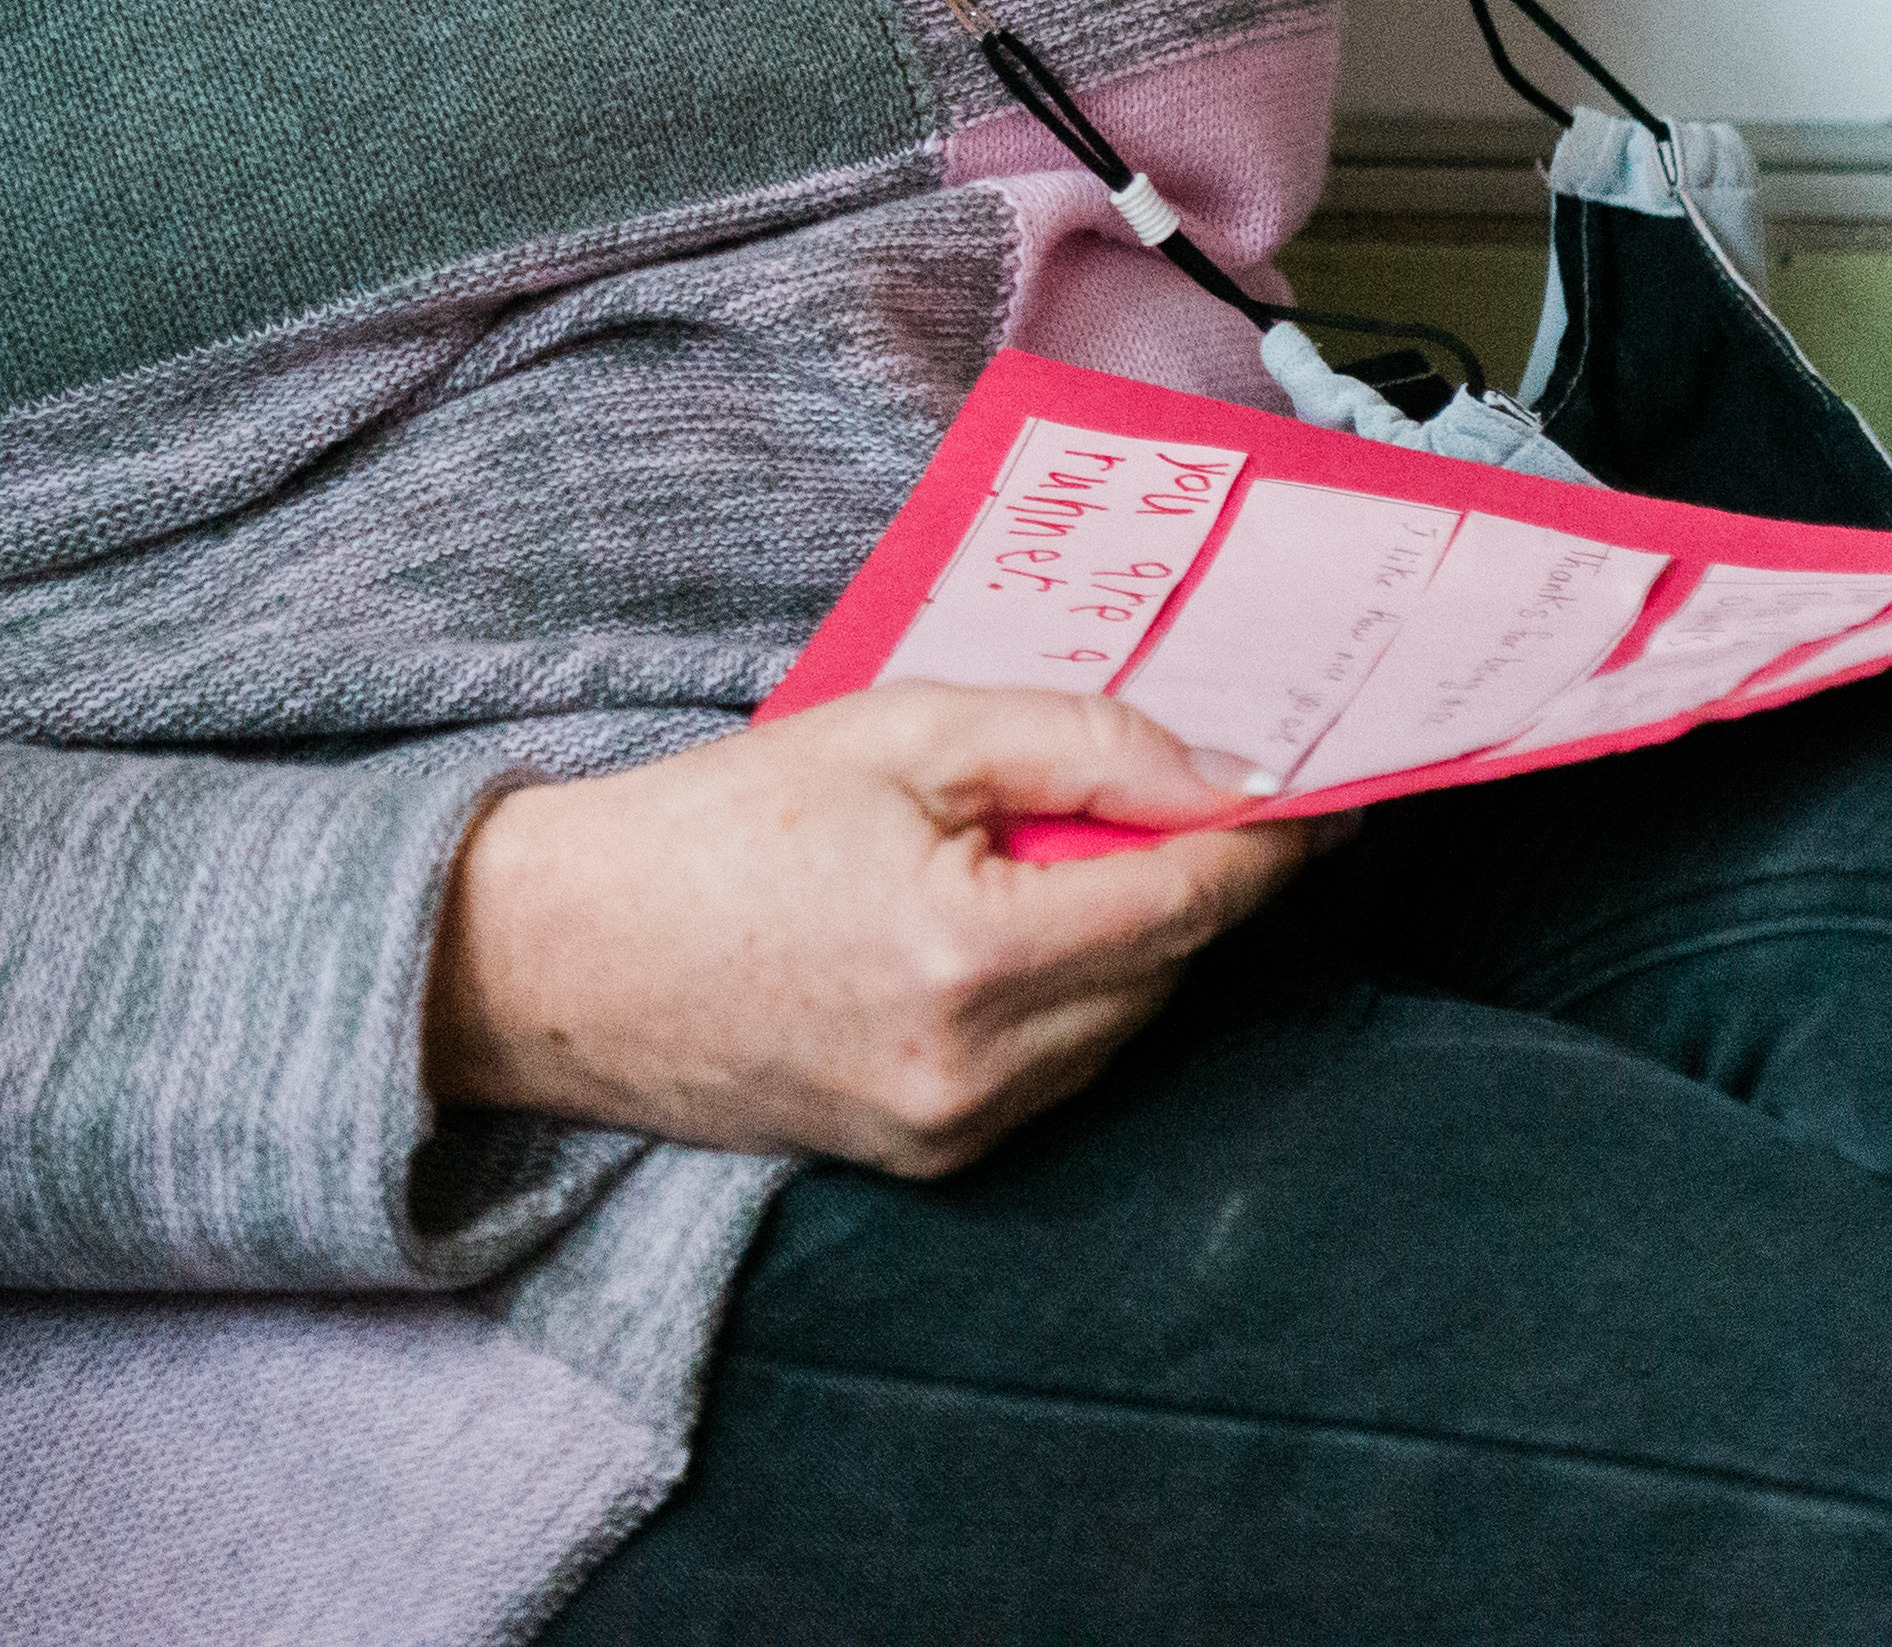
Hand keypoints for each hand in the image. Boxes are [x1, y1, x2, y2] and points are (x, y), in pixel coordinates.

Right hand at [423, 690, 1325, 1177]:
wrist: (559, 961)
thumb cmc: (714, 827)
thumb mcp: (900, 732)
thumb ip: (1079, 742)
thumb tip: (1230, 772)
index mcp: (976, 956)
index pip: (1192, 900)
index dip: (1274, 839)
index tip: (1333, 788)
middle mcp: (982, 1072)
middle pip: (1172, 965)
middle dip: (1200, 873)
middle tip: (1202, 782)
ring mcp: (958, 1133)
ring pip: (1127, 1022)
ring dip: (1135, 934)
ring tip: (1075, 842)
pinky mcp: (931, 1159)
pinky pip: (1062, 1066)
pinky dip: (1072, 990)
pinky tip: (1013, 918)